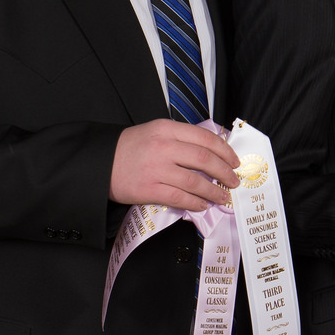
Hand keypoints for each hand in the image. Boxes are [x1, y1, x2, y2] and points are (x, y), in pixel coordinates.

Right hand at [111, 119, 239, 210]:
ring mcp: (156, 169)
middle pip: (204, 159)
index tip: (234, 160)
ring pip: (195, 182)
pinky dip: (196, 203)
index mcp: (166, 129)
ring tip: (223, 196)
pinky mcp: (149, 189)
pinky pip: (180, 198)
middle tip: (233, 180)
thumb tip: (212, 150)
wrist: (100, 163)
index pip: (204, 138)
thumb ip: (180, 138)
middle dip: (225, 172)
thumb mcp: (155, 132)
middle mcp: (163, 147)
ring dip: (214, 191)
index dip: (225, 151)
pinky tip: (203, 205)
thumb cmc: (129, 148)